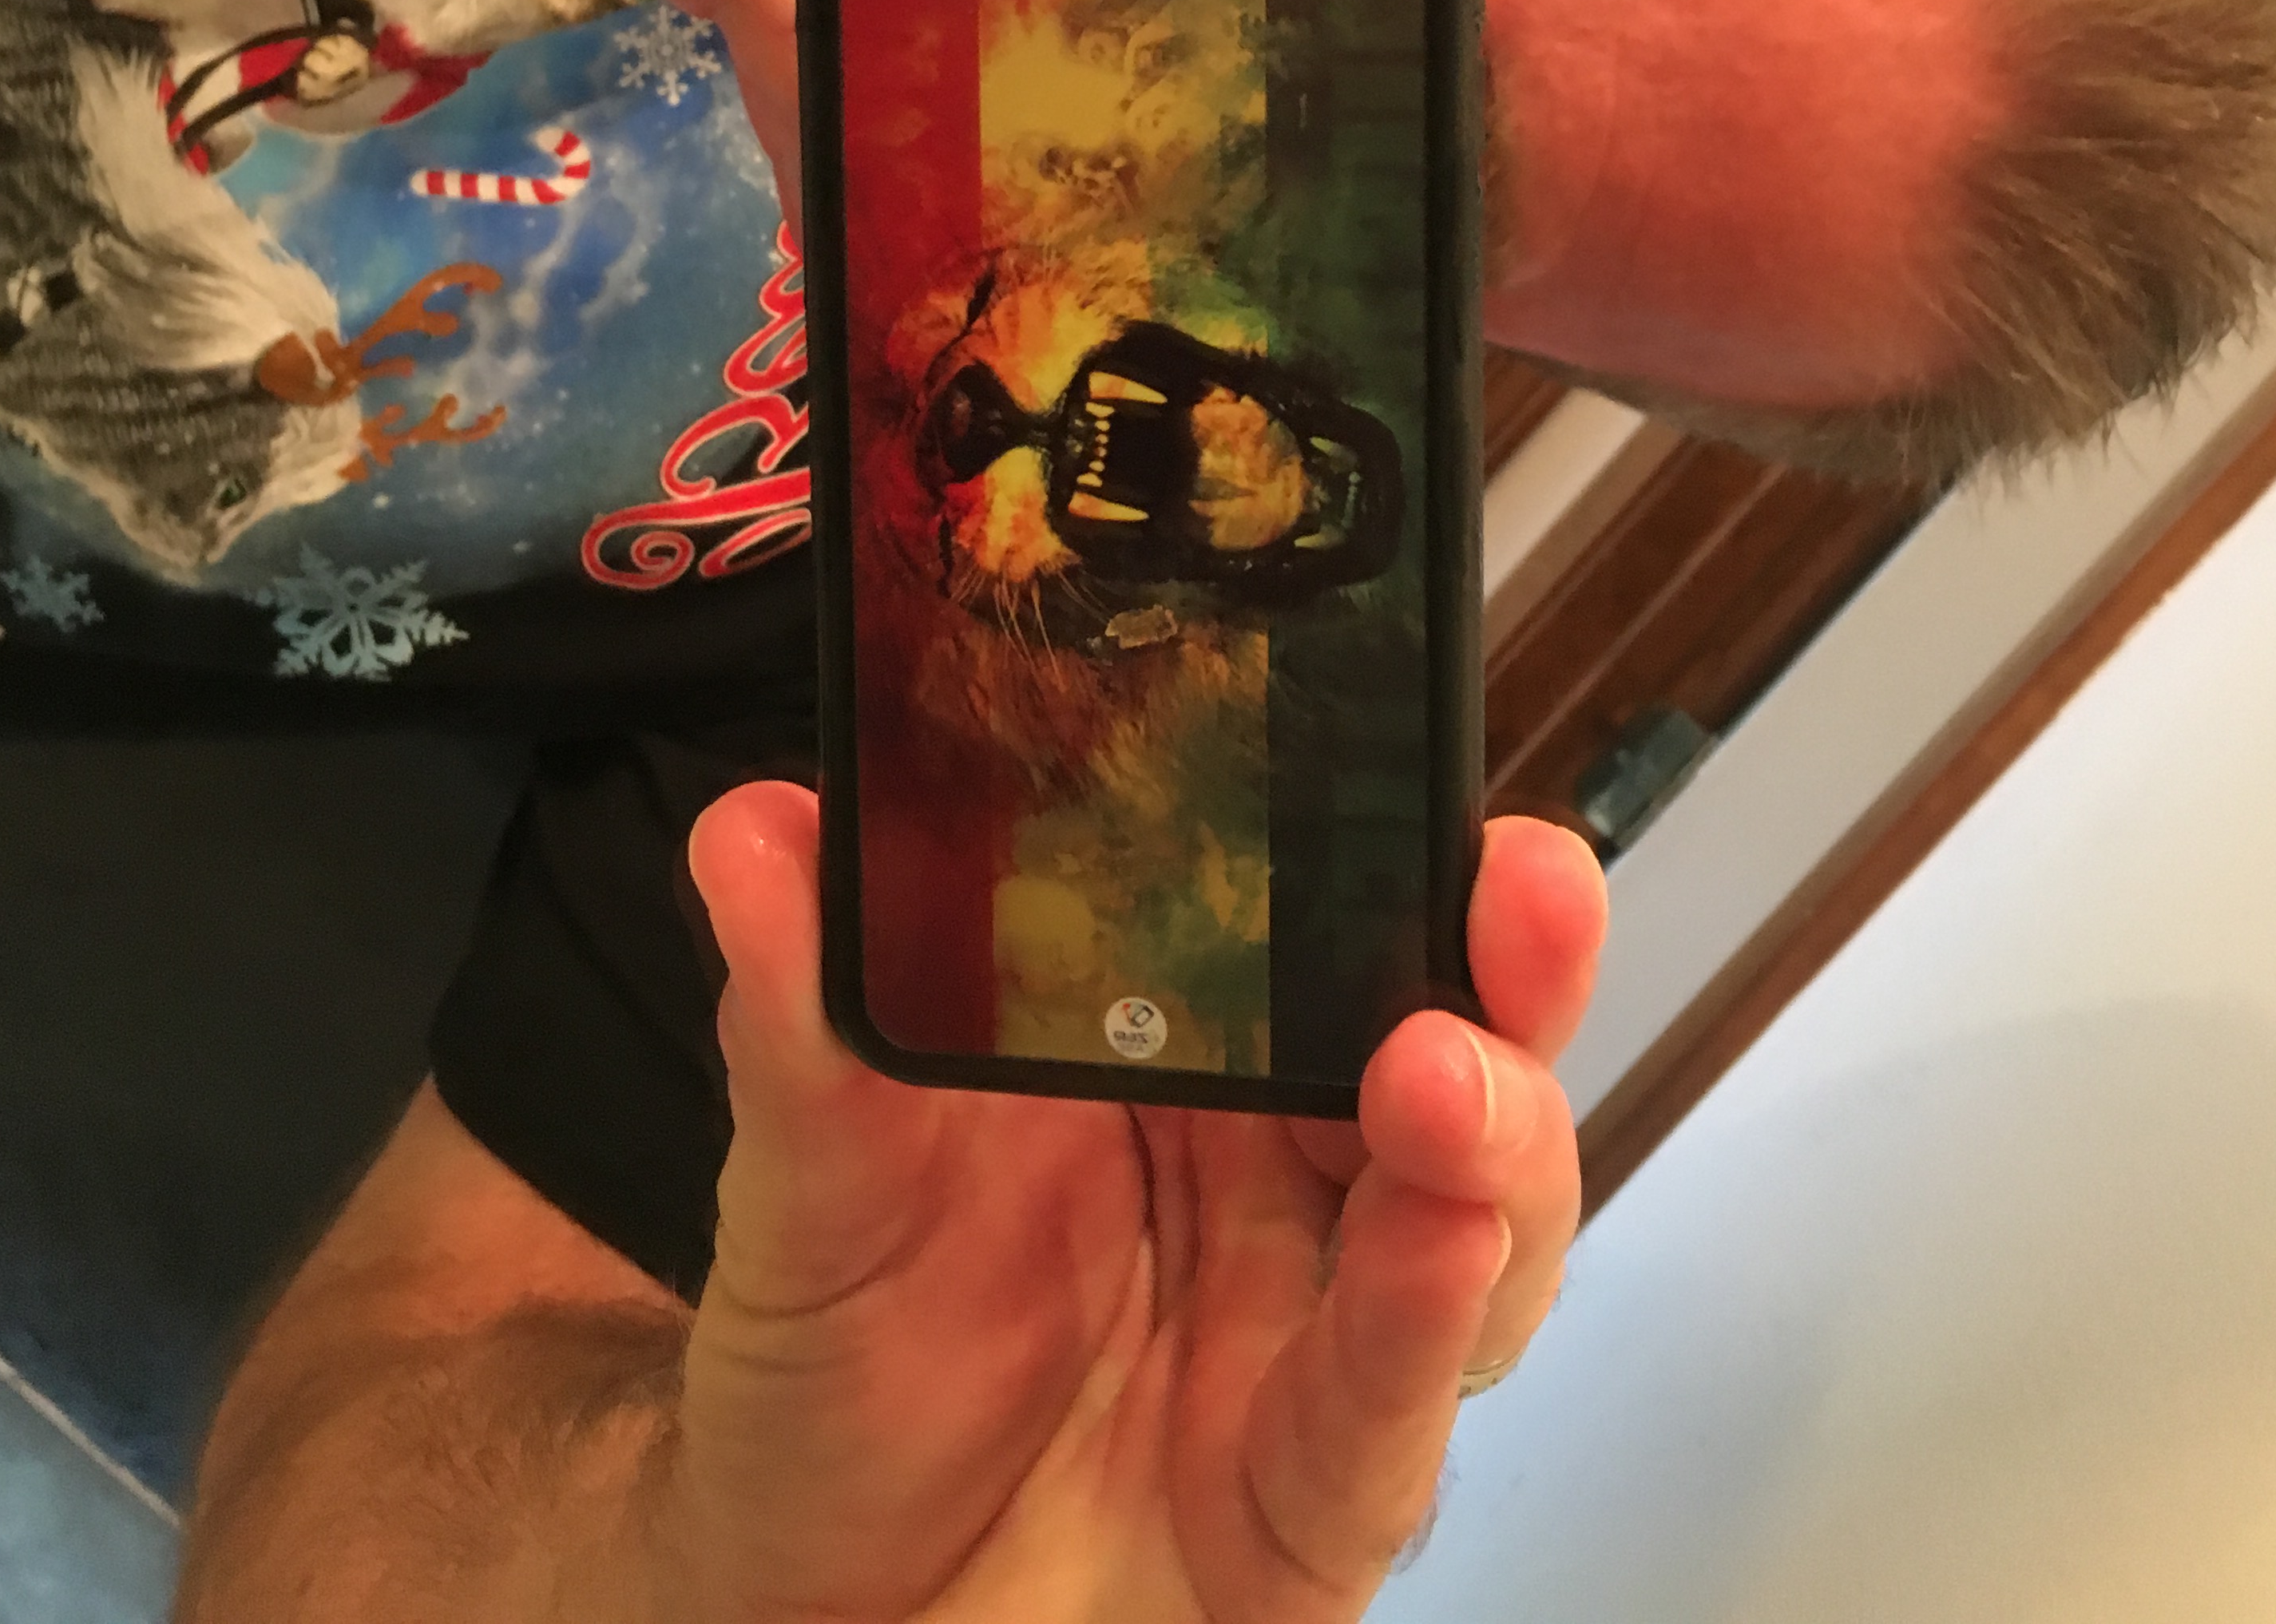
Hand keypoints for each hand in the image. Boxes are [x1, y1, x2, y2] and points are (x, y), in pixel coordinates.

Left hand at [679, 782, 1604, 1622]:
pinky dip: (1423, 1318)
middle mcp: (1292, 1171)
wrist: (813, 1596)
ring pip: (1486, 1211)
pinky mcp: (1321, 1492)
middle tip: (1519, 890)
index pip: (1339, 915)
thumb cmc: (845, 1360)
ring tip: (1444, 1077)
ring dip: (1495, 1131)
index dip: (1407, 836)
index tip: (1420, 738)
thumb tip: (756, 833)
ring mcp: (1325, 1327)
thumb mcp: (809, 1170)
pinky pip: (1394, 1408)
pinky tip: (1439, 1244)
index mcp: (1198, 1050)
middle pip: (1461, 1036)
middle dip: (1515, 958)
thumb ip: (803, 1012)